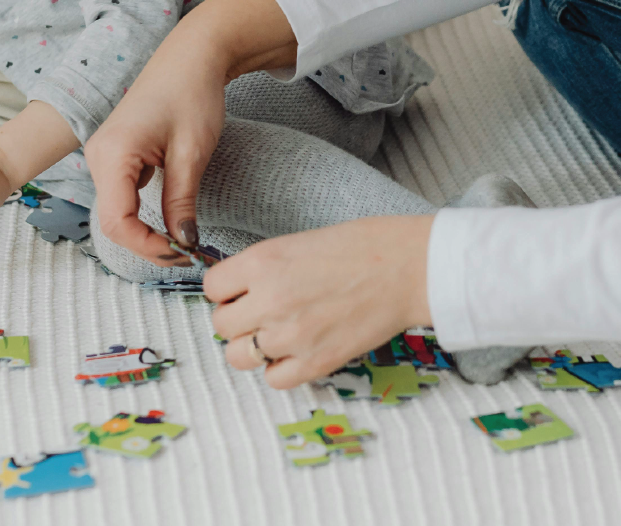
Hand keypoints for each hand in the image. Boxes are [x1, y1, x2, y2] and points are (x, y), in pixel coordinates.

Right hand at [83, 25, 228, 266]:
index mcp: (113, 154)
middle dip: (147, 244)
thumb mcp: (192, 152)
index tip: (183, 255)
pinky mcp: (115, 156)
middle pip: (113, 221)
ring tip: (181, 240)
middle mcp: (99, 157)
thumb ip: (181, 202)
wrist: (191, 57)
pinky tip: (169, 219)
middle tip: (187, 254)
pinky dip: (143, 215)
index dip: (148, 247)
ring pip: (117, 212)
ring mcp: (104, 156)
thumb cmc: (192, 93)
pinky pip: (122, 196)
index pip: (118, 222)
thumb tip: (183, 243)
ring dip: (145, 232)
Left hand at [208, 215, 433, 388]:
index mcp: (262, 262)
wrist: (407, 267)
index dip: (229, 289)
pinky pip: (274, 379)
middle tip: (263, 310)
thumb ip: (265, 268)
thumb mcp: (298, 242)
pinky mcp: (315, 362)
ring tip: (280, 331)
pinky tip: (299, 349)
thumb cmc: (362, 246)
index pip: (213, 288)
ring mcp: (290, 336)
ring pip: (239, 356)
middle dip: (239, 318)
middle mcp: (269, 300)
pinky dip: (281, 368)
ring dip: (254, 346)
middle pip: (222, 325)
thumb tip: (242, 291)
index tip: (243, 289)